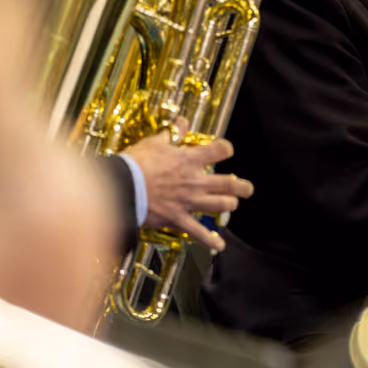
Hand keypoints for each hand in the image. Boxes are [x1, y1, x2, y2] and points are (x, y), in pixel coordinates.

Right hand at [123, 118, 250, 251]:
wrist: (120, 188)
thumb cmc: (135, 164)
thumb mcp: (154, 143)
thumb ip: (171, 133)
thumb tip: (182, 122)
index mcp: (190, 160)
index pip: (220, 150)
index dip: (226, 149)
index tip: (226, 151)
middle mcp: (195, 181)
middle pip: (229, 184)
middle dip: (242, 186)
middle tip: (247, 188)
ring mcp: (189, 201)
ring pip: (221, 205)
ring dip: (231, 205)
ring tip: (233, 205)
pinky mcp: (178, 219)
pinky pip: (198, 233)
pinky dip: (211, 241)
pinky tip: (220, 246)